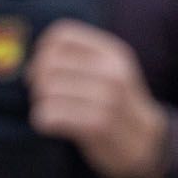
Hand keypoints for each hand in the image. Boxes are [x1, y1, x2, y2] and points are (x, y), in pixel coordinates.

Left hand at [26, 20, 168, 177]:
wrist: (145, 142)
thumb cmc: (114, 103)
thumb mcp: (108, 69)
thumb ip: (78, 56)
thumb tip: (32, 61)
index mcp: (111, 52)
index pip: (61, 34)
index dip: (42, 50)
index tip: (42, 68)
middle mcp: (111, 71)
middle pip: (48, 63)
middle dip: (36, 80)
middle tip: (43, 94)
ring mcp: (107, 98)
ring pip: (46, 90)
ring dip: (40, 103)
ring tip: (51, 110)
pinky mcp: (97, 124)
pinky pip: (49, 115)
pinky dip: (42, 120)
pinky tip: (52, 124)